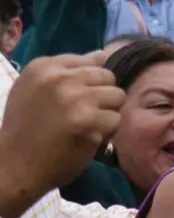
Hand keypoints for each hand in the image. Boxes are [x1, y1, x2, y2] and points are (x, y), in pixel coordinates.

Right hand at [0, 52, 124, 201]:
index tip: (77, 99)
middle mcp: (60, 78)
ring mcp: (75, 98)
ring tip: (86, 125)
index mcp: (44, 66)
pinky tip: (87, 138)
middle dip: (103, 97)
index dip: (91, 83)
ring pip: (117, 96)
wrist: (14, 163)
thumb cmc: (26, 127)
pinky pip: (116, 120)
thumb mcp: (35, 89)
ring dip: (107, 114)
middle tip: (84, 115)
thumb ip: (67, 71)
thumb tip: (103, 54)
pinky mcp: (88, 121)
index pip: (91, 61)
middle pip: (108, 77)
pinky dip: (107, 132)